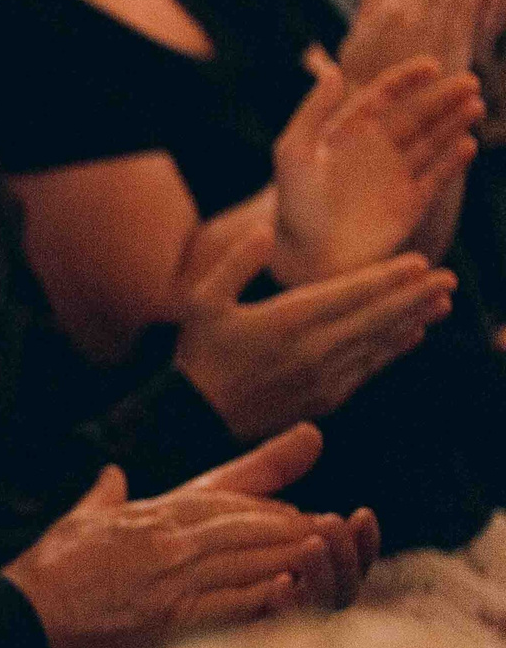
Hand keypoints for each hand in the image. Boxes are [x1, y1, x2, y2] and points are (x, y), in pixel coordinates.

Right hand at [0, 425, 375, 647]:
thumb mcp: (77, 520)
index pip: (223, 498)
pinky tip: (295, 591)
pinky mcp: (173, 616)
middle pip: (248, 526)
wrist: (27, 614)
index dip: (269, 503)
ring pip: (250, 558)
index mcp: (149, 514)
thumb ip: (103, 496)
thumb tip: (112, 474)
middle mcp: (167, 539)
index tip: (301, 509)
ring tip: (332, 557)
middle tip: (337, 530)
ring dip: (295, 556)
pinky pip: (233, 602)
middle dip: (296, 527)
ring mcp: (172, 577)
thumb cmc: (49, 570)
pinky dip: (268, 596)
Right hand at [173, 206, 455, 439]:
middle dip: (414, 296)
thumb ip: (235, 263)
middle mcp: (313, 349)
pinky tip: (412, 336)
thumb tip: (266, 232)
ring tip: (442, 304)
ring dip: (413, 321)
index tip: (420, 263)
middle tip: (447, 278)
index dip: (387, 278)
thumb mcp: (201, 301)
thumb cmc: (198, 352)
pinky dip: (394, 350)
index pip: (349, 295)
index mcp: (285, 321)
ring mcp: (324, 377)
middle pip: (375, 318)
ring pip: (379, 344)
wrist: (198, 416)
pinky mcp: (326, 397)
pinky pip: (369, 369)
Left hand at [272, 56, 482, 284]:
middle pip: (415, 116)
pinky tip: (467, 145)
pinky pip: (437, 177)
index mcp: (347, 133)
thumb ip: (312, 113)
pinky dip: (453, 162)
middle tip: (469, 82)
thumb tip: (332, 72)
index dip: (407, 79)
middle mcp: (375, 151)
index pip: (382, 96)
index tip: (432, 64)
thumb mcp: (293, 153)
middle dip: (442, 98)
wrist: (305, 256)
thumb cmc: (292, 205)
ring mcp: (395, 177)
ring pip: (431, 142)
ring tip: (474, 105)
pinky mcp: (410, 205)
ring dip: (453, 123)